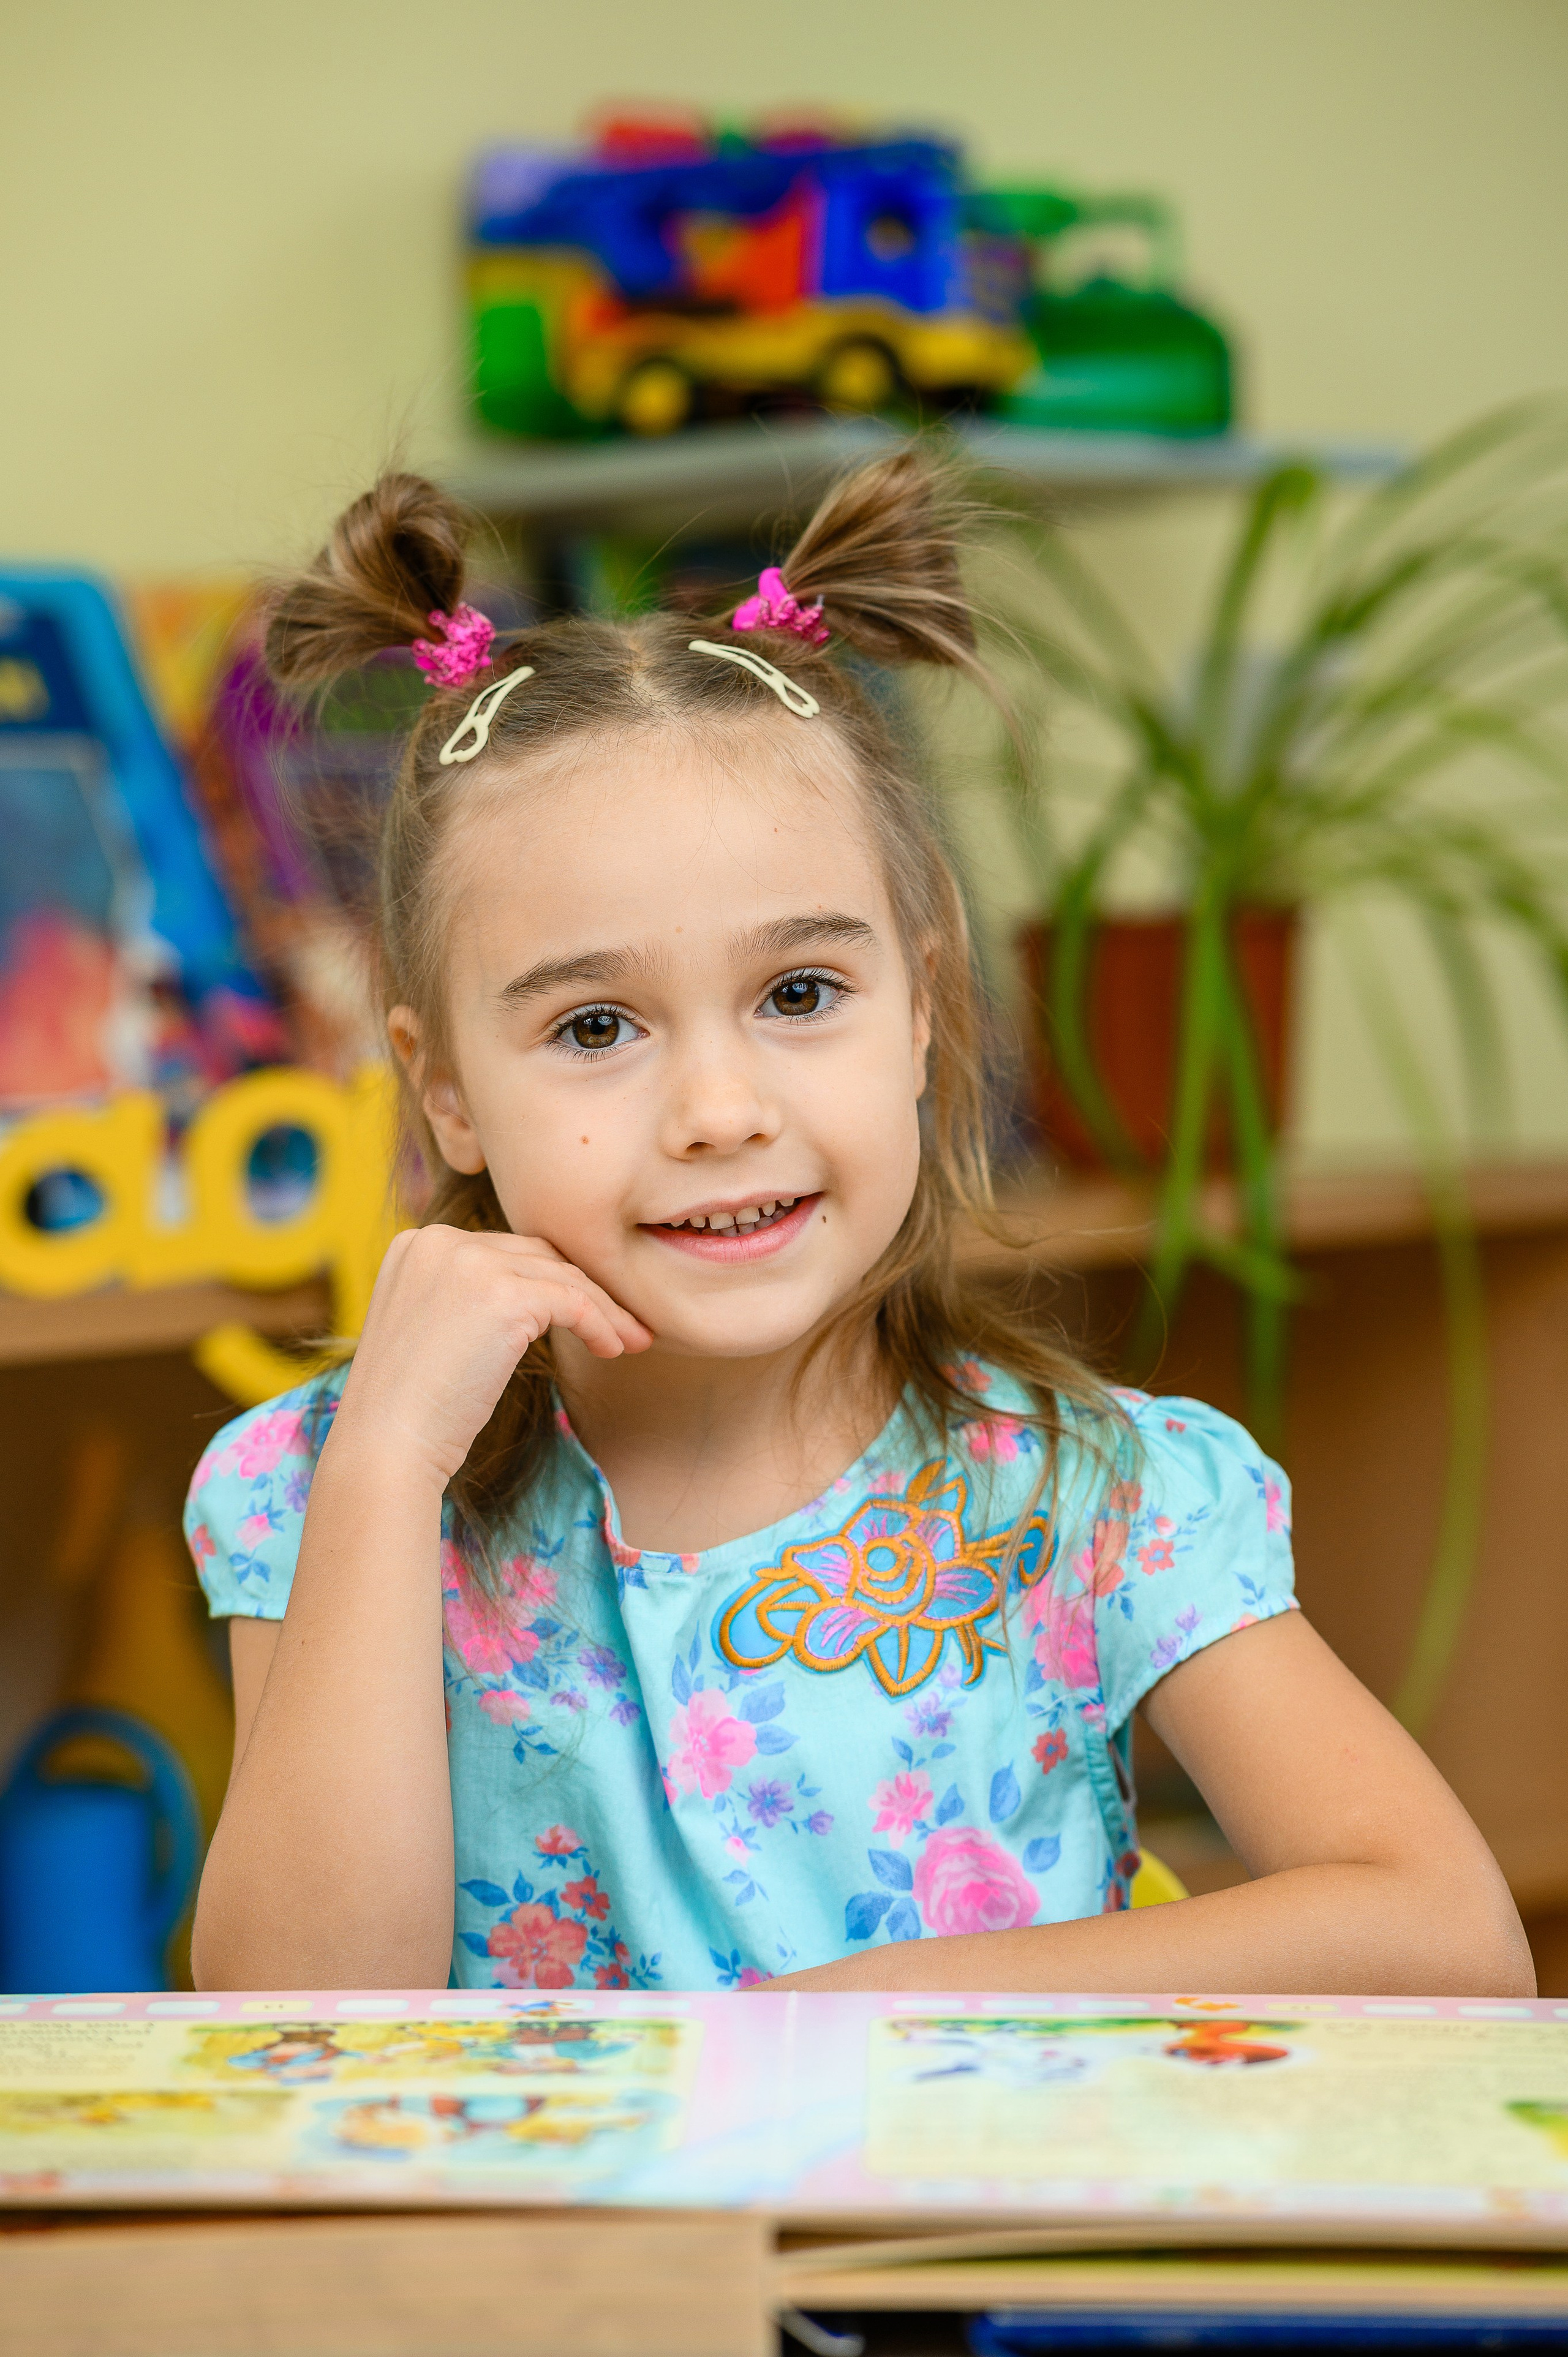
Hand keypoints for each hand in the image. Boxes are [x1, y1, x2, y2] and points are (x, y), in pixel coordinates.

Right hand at [329, 1225, 651, 1490]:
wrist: (386, 1443)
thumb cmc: (411, 1405)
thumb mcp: (433, 1327)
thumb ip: (470, 1296)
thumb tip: (540, 1295)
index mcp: (418, 1243)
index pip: (505, 1249)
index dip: (552, 1278)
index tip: (587, 1308)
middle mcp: (440, 1240)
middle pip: (538, 1254)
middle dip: (586, 1288)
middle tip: (624, 1323)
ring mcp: (470, 1262)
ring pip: (562, 1275)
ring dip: (605, 1309)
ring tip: (632, 1340)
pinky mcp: (502, 1294)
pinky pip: (573, 1301)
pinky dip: (600, 1323)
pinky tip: (613, 1349)